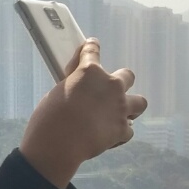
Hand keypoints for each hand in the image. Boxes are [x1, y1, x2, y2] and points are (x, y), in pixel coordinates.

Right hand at [20, 38, 145, 188]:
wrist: (57, 145)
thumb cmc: (49, 119)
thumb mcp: (56, 94)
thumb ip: (73, 87)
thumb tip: (80, 92)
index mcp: (89, 72)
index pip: (92, 51)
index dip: (91, 47)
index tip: (92, 44)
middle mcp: (110, 86)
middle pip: (127, 75)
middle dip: (120, 82)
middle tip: (111, 91)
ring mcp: (120, 108)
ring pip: (140, 102)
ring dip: (131, 106)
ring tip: (121, 113)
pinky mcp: (122, 130)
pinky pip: (128, 130)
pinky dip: (120, 133)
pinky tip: (110, 136)